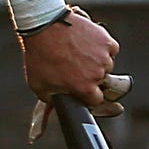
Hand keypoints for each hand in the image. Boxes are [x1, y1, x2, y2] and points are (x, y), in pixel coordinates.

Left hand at [22, 8, 124, 138]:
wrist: (43, 25)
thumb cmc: (39, 57)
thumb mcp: (39, 85)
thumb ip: (50, 104)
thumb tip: (48, 123)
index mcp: (84, 88)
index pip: (97, 100)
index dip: (89, 94)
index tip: (82, 88)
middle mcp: (98, 74)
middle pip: (103, 81)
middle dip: (92, 77)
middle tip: (75, 66)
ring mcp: (103, 57)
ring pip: (107, 64)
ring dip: (96, 61)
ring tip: (77, 53)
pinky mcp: (106, 41)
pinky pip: (109, 49)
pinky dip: (100, 47)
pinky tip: (84, 43)